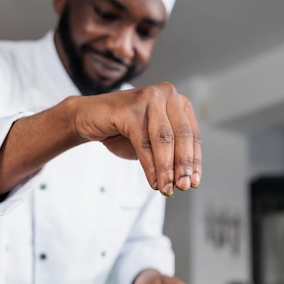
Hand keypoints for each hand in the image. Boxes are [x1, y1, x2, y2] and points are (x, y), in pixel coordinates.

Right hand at [72, 82, 201, 196]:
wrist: (89, 119)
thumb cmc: (124, 131)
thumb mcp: (152, 144)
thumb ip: (169, 156)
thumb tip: (183, 180)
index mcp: (178, 102)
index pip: (192, 135)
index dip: (194, 161)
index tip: (194, 182)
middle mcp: (167, 95)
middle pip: (181, 136)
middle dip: (182, 166)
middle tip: (183, 186)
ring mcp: (148, 98)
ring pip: (163, 140)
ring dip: (166, 169)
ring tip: (167, 188)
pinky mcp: (130, 107)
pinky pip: (143, 142)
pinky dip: (149, 165)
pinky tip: (153, 181)